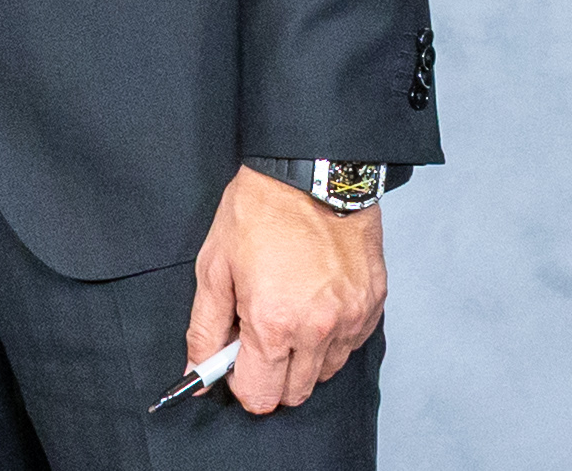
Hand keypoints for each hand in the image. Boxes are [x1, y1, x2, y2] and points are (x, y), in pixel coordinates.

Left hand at [185, 166, 384, 413]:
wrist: (312, 172)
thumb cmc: (258, 212)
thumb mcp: (214, 267)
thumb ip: (205, 328)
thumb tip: (198, 371)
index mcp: (272, 325)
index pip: (260, 397)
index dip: (241, 384)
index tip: (236, 362)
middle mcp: (317, 331)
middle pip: (295, 394)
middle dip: (272, 376)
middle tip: (259, 335)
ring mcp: (350, 320)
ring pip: (325, 372)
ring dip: (304, 358)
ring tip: (289, 312)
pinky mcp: (373, 306)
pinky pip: (351, 345)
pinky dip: (332, 337)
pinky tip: (315, 303)